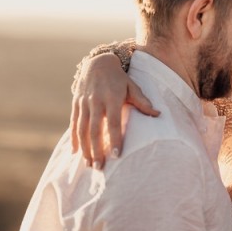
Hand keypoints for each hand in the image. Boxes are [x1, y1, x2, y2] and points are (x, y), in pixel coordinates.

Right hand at [70, 53, 158, 168]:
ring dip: (85, 148)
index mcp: (112, 98)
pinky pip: (73, 124)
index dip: (114, 139)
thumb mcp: (132, 86)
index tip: (116, 155)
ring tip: (89, 164)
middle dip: (96, 150)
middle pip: (94, 130)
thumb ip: (143, 101)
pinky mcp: (76, 104)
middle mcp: (96, 101)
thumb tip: (158, 114)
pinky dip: (74, 139)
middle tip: (100, 168)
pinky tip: (76, 153)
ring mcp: (84, 103)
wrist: (98, 62)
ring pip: (82, 129)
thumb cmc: (119, 79)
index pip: (113, 123)